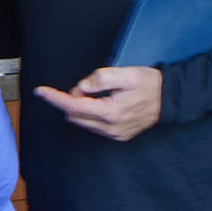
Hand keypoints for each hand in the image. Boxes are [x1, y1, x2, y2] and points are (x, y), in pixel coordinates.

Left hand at [35, 65, 162, 140]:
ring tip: (100, 94)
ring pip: (82, 122)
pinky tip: (103, 104)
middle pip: (74, 115)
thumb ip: (100, 78)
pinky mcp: (118, 136)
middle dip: (71, 99)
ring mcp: (114, 134)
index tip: (40, 91)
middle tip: (88, 87)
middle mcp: (110, 128)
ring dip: (81, 107)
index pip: (73, 106)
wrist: (171, 99)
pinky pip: (93, 126)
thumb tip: (82, 87)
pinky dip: (90, 114)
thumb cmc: (149, 84)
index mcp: (110, 112)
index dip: (55, 98)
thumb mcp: (126, 74)